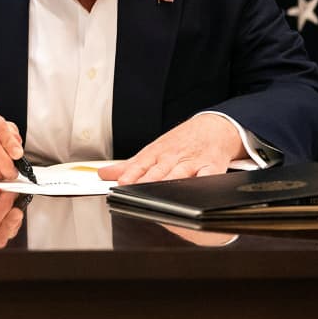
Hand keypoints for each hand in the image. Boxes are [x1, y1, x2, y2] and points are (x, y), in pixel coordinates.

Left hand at [96, 113, 245, 185]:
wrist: (213, 127)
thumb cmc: (180, 142)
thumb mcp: (153, 150)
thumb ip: (128, 166)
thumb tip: (103, 174)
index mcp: (157, 153)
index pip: (140, 165)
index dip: (130, 175)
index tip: (121, 183)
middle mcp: (173, 157)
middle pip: (158, 170)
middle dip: (147, 180)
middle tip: (136, 189)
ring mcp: (192, 162)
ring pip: (180, 173)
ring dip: (170, 181)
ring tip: (161, 191)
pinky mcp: (211, 167)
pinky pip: (208, 175)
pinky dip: (203, 181)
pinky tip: (197, 188)